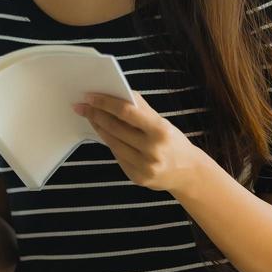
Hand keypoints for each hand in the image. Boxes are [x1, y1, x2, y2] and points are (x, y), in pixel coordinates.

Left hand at [72, 90, 204, 194]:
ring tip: (91, 117)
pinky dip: (110, 143)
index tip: (90, 96)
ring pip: (113, 143)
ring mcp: (144, 167)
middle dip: (96, 115)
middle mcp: (152, 151)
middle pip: (115, 128)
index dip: (106, 103)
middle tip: (83, 106)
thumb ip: (142, 110)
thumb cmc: (174, 142)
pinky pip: (118, 157)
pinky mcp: (137, 178)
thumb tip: (118, 94)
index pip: (126, 112)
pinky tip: (104, 134)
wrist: (188, 173)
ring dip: (99, 128)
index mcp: (160, 131)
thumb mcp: (163, 123)